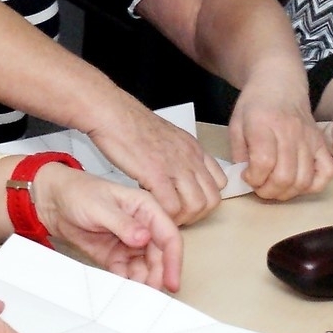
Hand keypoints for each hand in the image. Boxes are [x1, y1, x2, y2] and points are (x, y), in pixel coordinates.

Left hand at [34, 165, 183, 291]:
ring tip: (138, 296)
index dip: (174, 259)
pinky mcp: (116, 256)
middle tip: (151, 293)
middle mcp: (142, 226)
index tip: (171, 281)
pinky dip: (128, 283)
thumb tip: (143, 237)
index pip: (169, 235)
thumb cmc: (78, 192)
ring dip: (145, 282)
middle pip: (159, 256)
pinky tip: (124, 291)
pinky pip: (127, 273)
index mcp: (145, 208)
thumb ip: (123, 223)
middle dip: (158, 276)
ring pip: (146, 268)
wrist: (53, 202)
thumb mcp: (100, 206)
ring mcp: (130, 243)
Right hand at [83, 98, 224, 225]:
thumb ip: (177, 155)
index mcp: (194, 149)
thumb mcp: (167, 137)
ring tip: (162, 216)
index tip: (187, 204)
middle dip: (196, 215)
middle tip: (175, 216)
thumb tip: (176, 174)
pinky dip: (164, 215)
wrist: (113, 113)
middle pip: (212, 199)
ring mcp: (175, 165)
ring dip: (181, 218)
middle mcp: (190, 158)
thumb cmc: (131, 124)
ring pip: (196, 205)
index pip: (219, 182)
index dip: (205, 199)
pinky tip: (150, 210)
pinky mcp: (156, 173)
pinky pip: (171, 205)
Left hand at [227, 74, 332, 199]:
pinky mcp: (322, 143)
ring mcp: (309, 138)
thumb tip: (247, 179)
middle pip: (285, 176)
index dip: (253, 178)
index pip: (264, 162)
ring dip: (287, 193)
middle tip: (259, 186)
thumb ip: (239, 153)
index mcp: (264, 124)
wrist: (280, 83)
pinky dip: (314, 185)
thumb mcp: (236, 124)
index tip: (246, 176)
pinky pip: (327, 172)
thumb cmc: (255, 105)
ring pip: (304, 180)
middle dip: (268, 190)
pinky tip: (298, 182)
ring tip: (275, 186)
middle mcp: (290, 132)